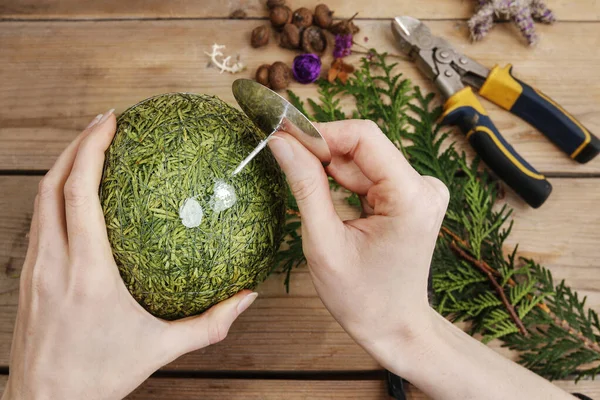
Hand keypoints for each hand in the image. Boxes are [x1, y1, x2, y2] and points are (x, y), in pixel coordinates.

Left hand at [2, 111, 257, 399]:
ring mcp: (34, 267)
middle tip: (105, 121)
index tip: (111, 122)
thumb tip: (246, 299)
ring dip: (62, 164)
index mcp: (86, 270)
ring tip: (90, 146)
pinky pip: (38, 219)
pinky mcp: (26, 277)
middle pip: (53, 182)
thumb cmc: (99, 375)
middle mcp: (53, 260)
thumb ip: (209, 324)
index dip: (92, 149)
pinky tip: (74, 192)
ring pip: (39, 198)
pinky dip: (54, 192)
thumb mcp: (161, 349)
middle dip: (76, 143)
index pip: (80, 191)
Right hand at [268, 120, 448, 372]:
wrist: (394, 326)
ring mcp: (420, 190)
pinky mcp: (410, 196)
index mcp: (411, 197)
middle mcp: (424, 186)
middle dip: (320, 152)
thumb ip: (304, 186)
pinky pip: (369, 174)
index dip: (320, 132)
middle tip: (282, 160)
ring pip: (362, 160)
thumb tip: (281, 142)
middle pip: (362, 147)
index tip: (283, 138)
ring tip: (306, 196)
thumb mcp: (324, 243)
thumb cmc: (361, 297)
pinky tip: (329, 204)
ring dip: (329, 171)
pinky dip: (342, 182)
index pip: (363, 136)